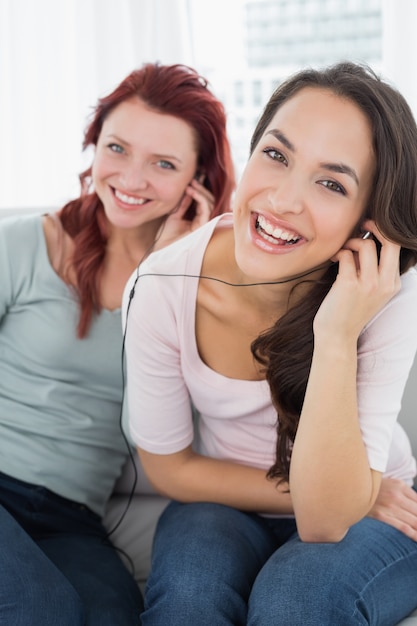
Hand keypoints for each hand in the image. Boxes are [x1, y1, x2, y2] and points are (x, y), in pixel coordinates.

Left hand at [156, 176, 214, 249]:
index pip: (203, 202)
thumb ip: (183, 204)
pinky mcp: (202, 227)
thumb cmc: (167, 234)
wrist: (163, 248)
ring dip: (201, 192)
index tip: (191, 181)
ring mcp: (203, 224)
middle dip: (202, 189)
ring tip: (191, 184)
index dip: (199, 190)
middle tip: (193, 179)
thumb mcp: (175, 214)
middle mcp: (203, 222)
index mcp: (197, 219)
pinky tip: (192, 192)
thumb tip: (189, 190)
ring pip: (210, 204)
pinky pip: (206, 210)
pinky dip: (200, 199)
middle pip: (209, 201)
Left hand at [313, 220, 400, 341]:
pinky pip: (346, 254)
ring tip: (342, 250)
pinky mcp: (349, 285)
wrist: (337, 336)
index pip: (396, 247)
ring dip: (351, 242)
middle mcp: (385, 283)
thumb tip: (365, 238)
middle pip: (391, 241)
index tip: (368, 230)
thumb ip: (373, 268)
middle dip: (375, 226)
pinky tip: (334, 259)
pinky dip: (339, 252)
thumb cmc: (349, 310)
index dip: (381, 233)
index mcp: (393, 284)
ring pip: (366, 244)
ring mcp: (368, 284)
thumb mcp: (371, 291)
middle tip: (361, 225)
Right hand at [368, 477, 416, 540]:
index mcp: (400, 485)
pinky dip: (413, 534)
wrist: (351, 490)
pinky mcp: (382, 516)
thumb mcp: (390, 484)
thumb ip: (405, 493)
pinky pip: (403, 528)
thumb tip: (415, 505)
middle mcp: (397, 495)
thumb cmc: (372, 489)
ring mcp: (390, 506)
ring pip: (414, 521)